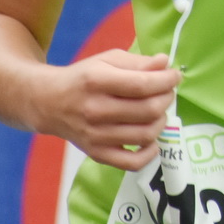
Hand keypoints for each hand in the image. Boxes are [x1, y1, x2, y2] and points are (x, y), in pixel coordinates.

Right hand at [31, 49, 180, 170]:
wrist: (49, 103)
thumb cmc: (83, 78)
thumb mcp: (107, 61)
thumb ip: (138, 62)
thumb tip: (165, 63)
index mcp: (97, 81)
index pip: (142, 85)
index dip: (166, 81)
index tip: (175, 76)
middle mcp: (95, 110)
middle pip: (148, 110)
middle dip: (167, 98)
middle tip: (167, 92)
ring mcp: (95, 136)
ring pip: (145, 134)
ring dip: (162, 121)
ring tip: (158, 112)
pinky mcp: (96, 154)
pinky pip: (131, 162)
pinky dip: (149, 153)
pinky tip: (151, 139)